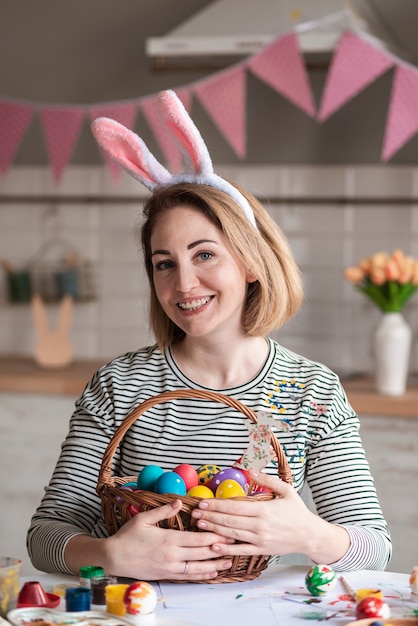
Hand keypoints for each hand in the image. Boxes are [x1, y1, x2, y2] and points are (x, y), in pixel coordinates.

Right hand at [105, 499, 232, 580]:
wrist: (113, 558)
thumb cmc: (127, 537)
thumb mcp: (144, 519)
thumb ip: (163, 510)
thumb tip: (180, 502)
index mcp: (169, 540)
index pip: (197, 539)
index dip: (214, 536)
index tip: (227, 531)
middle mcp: (172, 556)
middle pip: (201, 553)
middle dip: (219, 549)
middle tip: (235, 545)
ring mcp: (170, 568)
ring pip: (197, 568)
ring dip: (214, 565)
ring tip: (228, 562)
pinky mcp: (166, 575)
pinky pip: (187, 577)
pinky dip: (201, 575)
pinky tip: (211, 573)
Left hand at [190, 471, 318, 557]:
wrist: (310, 535)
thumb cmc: (298, 511)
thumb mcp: (286, 490)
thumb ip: (267, 480)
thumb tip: (250, 470)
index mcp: (264, 510)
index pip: (235, 507)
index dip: (217, 504)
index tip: (204, 502)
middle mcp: (260, 525)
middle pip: (230, 520)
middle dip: (211, 516)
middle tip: (195, 512)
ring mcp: (260, 540)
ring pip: (232, 534)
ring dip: (215, 529)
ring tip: (200, 524)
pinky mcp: (262, 551)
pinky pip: (241, 551)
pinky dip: (227, 549)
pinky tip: (215, 546)